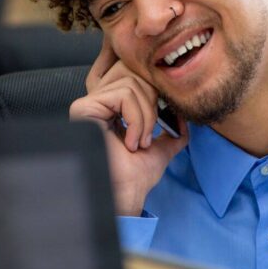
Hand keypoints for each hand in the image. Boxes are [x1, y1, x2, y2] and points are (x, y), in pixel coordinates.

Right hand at [70, 40, 188, 215]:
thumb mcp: (162, 148)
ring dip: (145, 118)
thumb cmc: (137, 175)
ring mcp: (89, 103)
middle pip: (136, 76)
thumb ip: (173, 131)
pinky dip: (136, 120)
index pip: (140, 78)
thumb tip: (183, 115)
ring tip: (139, 142)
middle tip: (148, 137)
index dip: (156, 96)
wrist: (126, 193)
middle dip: (152, 107)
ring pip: (132, 85)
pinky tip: (130, 142)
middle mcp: (98, 102)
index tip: (161, 124)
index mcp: (113, 108)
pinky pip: (123, 95)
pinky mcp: (84, 108)